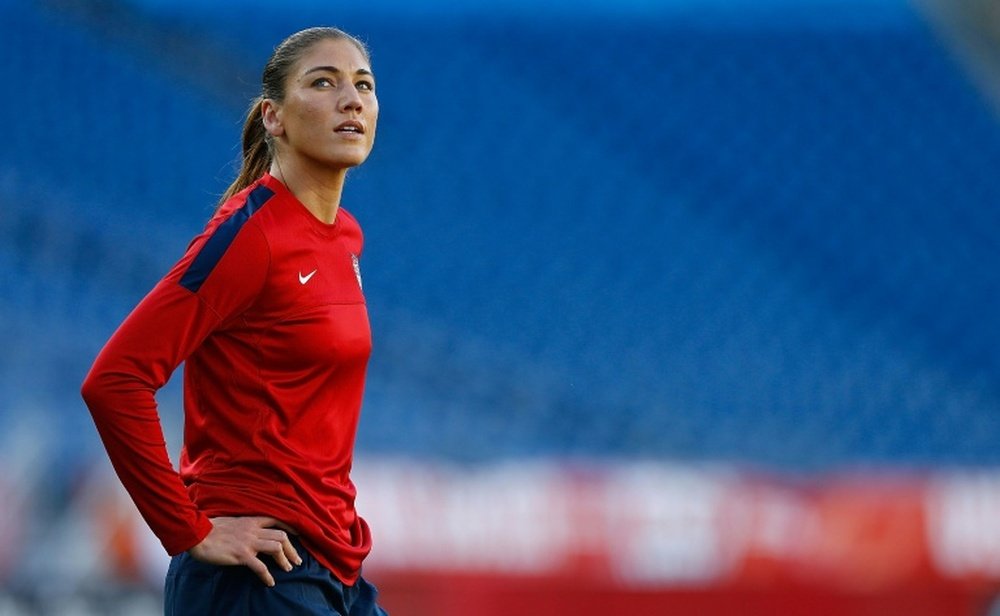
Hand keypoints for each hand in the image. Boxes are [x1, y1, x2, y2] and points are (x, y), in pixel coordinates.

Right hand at [188, 516, 302, 586]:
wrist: (197, 534)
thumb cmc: (210, 528)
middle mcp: (253, 530)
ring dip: (285, 560)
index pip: (277, 520)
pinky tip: (270, 582)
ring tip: (288, 569)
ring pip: (276, 548)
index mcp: (251, 521)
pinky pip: (260, 566)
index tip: (298, 535)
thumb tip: (248, 531)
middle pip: (282, 536)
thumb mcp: (231, 521)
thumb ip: (243, 525)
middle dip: (292, 549)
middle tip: (297, 560)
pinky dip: (268, 576)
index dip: (290, 528)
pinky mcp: (241, 555)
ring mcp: (248, 542)